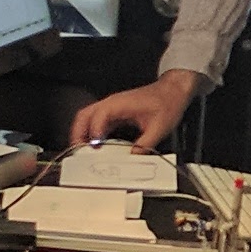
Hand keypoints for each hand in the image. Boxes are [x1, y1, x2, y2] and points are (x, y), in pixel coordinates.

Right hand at [71, 72, 196, 152]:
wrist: (172, 92)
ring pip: (87, 118)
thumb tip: (132, 159)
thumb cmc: (166, 103)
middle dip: (77, 133)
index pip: (98, 116)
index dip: (93, 132)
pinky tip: (95, 146)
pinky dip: (91, 133)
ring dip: (82, 133)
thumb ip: (144, 145)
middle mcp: (111, 104)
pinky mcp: (115, 113)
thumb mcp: (159, 128)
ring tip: (82, 151)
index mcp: (119, 104)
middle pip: (84, 116)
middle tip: (77, 151)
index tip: (93, 147)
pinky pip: (97, 122)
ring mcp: (112, 108)